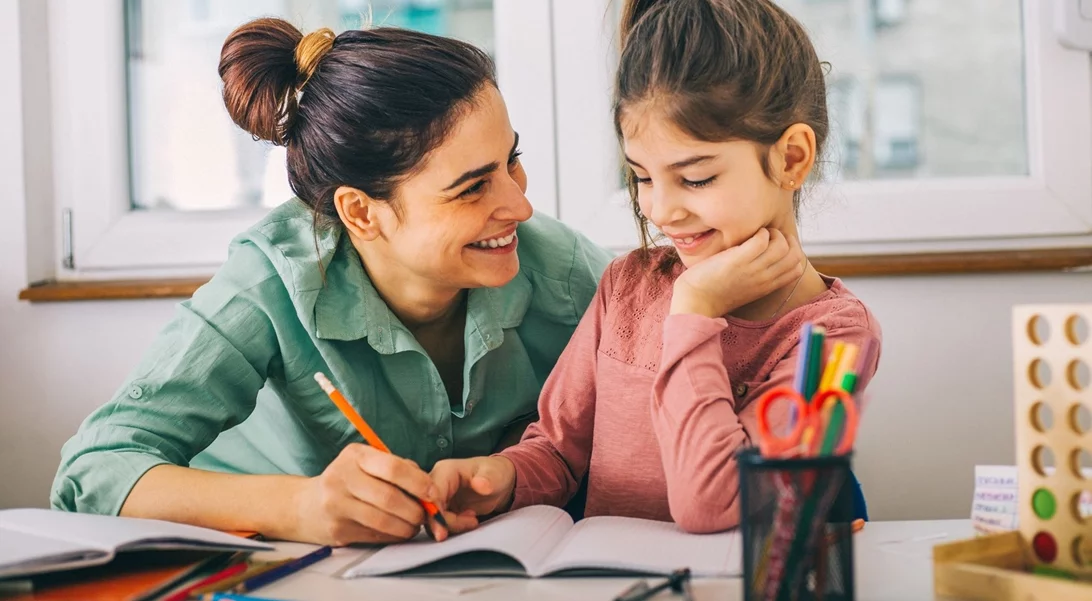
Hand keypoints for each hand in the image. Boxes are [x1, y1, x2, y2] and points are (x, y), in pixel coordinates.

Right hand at [290, 444, 465, 544]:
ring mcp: (337, 505)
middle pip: (390, 498)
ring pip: (383, 521)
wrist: (305, 506)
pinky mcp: (337, 530)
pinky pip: (375, 536)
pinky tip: (397, 531)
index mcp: (355, 456)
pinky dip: (393, 536)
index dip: (418, 482)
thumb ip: (398, 468)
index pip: (392, 468)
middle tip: (426, 515)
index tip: (433, 493)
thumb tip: (429, 488)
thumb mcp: (368, 463)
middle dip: (415, 510)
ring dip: (406, 527)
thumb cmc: (348, 480)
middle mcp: (342, 478)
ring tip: (414, 525)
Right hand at [429, 456, 516, 533]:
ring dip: (451, 526)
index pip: (432, 494)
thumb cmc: (495, 474)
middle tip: (471, 523)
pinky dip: (451, 528)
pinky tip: (469, 522)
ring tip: (473, 520)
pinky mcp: (441, 508)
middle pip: (427, 508)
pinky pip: (437, 523)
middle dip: (444, 523)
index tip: (443, 532)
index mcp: (445, 470)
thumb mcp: (496, 474)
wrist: (497, 483)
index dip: (435, 513)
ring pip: (430, 518)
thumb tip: (480, 484)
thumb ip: (488, 478)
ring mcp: (437, 496)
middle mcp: (436, 483)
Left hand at [670, 228, 804, 317]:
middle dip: (787, 240)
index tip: (779, 245)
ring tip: (759, 233)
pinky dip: (759, 232)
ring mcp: (752, 270)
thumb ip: (757, 276)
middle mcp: (764, 279)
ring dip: (773, 233)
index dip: (793, 252)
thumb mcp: (745, 288)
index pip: (797, 269)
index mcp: (767, 287)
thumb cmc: (715, 293)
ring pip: (781, 246)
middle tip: (770, 236)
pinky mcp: (737, 260)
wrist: (696, 302)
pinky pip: (761, 240)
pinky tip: (748, 234)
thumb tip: (763, 257)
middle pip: (794, 256)